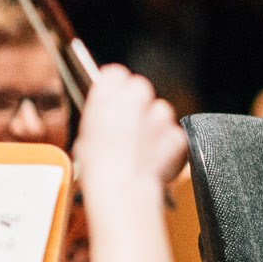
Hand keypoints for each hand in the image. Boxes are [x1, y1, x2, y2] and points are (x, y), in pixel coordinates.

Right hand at [72, 66, 188, 192]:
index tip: (112, 99)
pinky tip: (152, 158)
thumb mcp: (84, 133)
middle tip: (125, 127)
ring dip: (152, 126)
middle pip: (139, 90)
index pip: (115, 75)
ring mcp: (162, 114)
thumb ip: (100, 114)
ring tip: (137, 148)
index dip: (114, 89)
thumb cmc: (97, 164)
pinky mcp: (178, 133)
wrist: (122, 187)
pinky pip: (173, 135)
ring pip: (159, 112)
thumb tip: (106, 114)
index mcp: (110, 91)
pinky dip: (166, 145)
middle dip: (135, 105)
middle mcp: (139, 95)